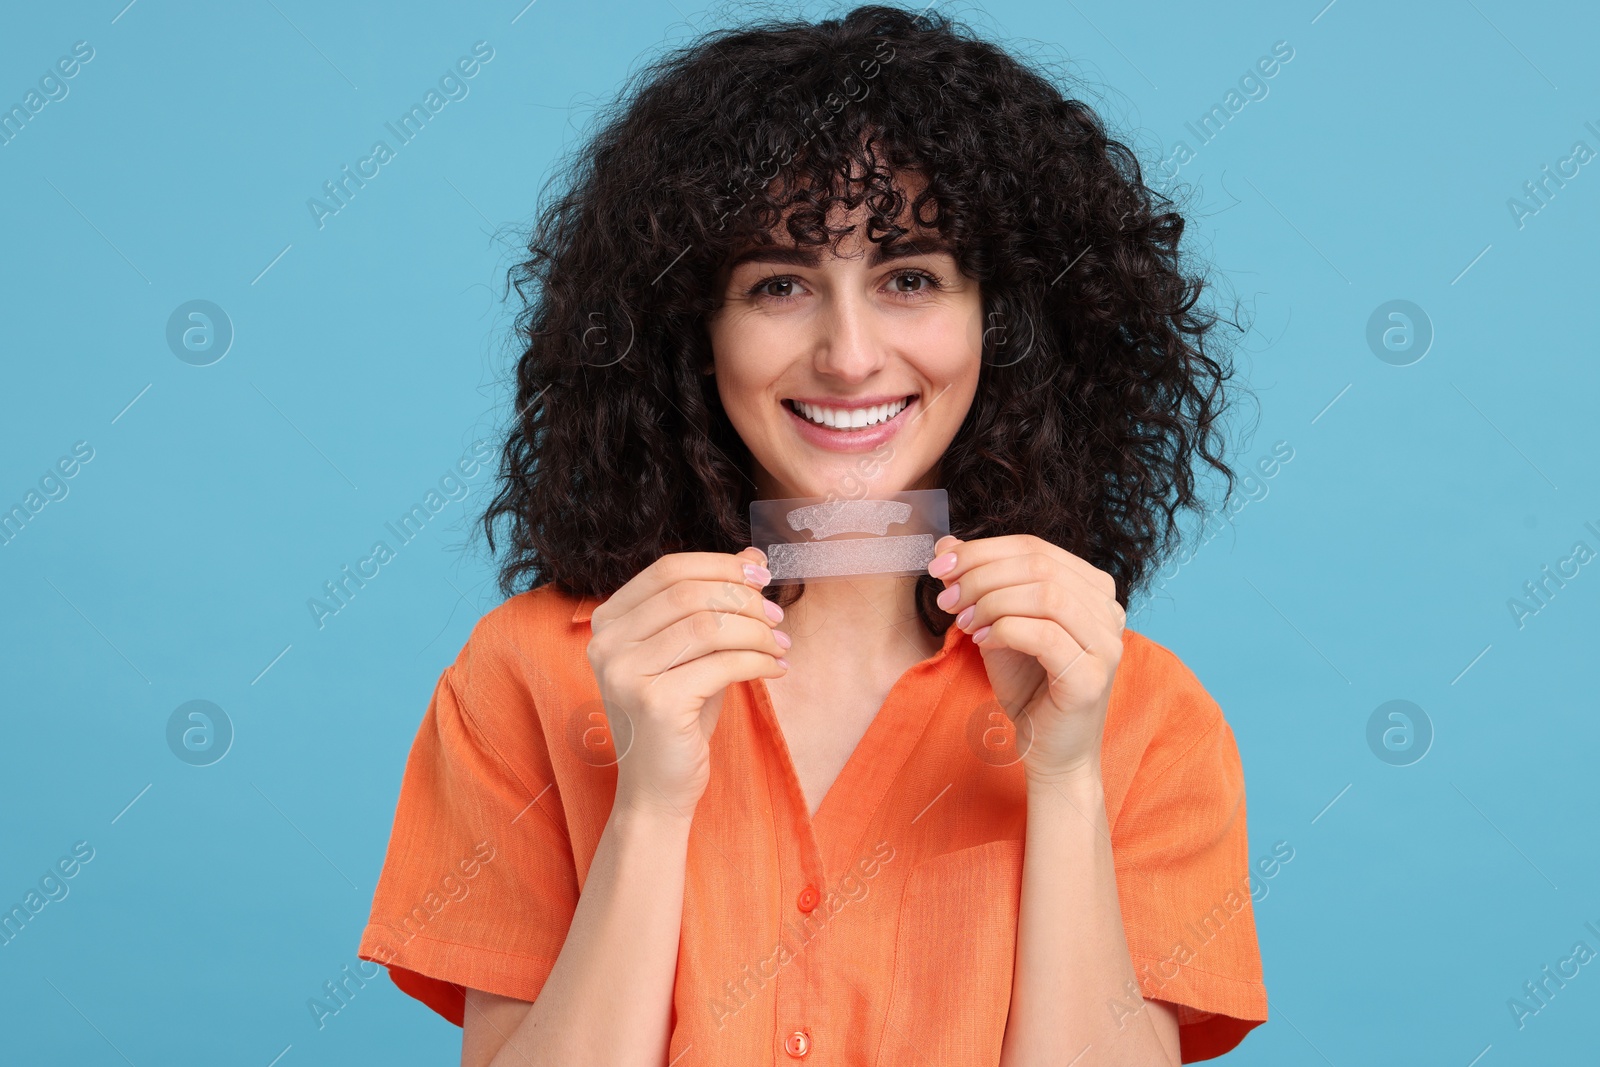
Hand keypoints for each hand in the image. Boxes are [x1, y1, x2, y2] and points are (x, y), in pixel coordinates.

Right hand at [586, 546, 789, 817]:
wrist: (656, 790)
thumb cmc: (678, 717)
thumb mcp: (693, 652)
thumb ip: (713, 604)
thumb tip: (753, 555)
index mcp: (608, 622)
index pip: (668, 570)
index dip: (721, 565)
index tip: (761, 574)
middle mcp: (607, 643)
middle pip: (690, 593)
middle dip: (744, 599)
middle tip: (777, 617)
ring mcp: (625, 673)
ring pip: (709, 625)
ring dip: (757, 631)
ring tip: (781, 645)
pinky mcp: (655, 703)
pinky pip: (722, 664)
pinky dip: (759, 661)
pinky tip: (776, 668)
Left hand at [927, 534, 1125, 783]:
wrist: (1051, 752)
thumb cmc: (1029, 687)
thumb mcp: (997, 624)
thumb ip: (979, 583)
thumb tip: (946, 543)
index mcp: (1092, 589)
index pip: (1035, 547)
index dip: (983, 550)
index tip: (940, 564)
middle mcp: (1109, 610)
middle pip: (1039, 564)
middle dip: (981, 574)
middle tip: (946, 596)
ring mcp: (1106, 643)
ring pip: (1046, 594)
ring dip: (991, 602)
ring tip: (963, 622)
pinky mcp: (1093, 677)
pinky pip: (1046, 635)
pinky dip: (1005, 631)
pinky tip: (983, 643)